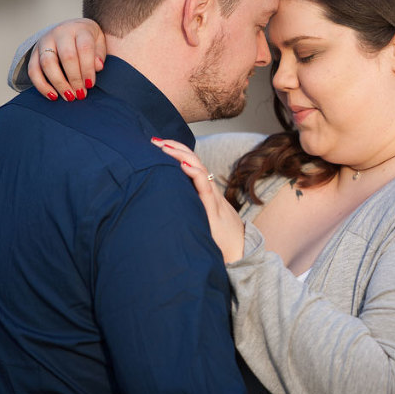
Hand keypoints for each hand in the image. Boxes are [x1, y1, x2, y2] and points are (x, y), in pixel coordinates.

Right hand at [31, 18, 106, 100]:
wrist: (71, 29)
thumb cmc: (88, 40)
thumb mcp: (99, 42)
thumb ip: (99, 53)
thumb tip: (97, 66)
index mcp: (79, 29)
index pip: (84, 48)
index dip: (87, 68)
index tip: (90, 85)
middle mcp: (60, 32)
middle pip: (66, 56)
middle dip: (74, 78)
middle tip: (81, 94)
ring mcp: (44, 42)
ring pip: (47, 63)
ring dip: (59, 83)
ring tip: (69, 97)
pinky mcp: (34, 52)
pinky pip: (33, 70)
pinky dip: (41, 85)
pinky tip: (53, 96)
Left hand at [152, 138, 245, 262]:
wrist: (240, 252)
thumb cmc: (220, 237)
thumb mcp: (201, 218)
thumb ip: (190, 208)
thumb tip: (168, 201)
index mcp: (204, 192)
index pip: (191, 164)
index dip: (176, 151)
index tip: (157, 143)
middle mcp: (209, 191)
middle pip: (193, 161)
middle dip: (174, 147)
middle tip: (154, 140)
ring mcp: (212, 199)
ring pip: (199, 170)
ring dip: (181, 155)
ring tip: (165, 147)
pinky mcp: (214, 211)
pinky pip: (205, 189)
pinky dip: (196, 175)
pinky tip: (184, 166)